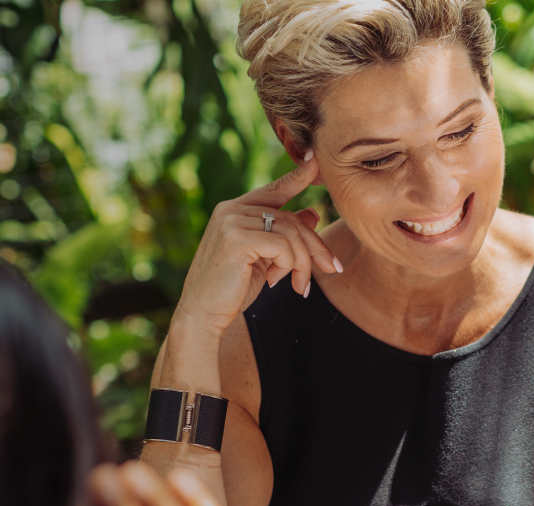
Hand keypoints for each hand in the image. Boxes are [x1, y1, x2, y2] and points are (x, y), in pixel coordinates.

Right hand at [174, 153, 338, 338]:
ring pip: (291, 233)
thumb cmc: (231, 289)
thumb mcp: (263, 258)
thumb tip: (312, 212)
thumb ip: (283, 234)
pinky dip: (291, 267)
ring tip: (300, 286)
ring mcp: (232, 222)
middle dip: (315, 246)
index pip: (273, 189)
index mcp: (233, 210)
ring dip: (304, 263)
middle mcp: (230, 210)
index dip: (297, 176)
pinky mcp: (237, 240)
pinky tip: (279, 283)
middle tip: (332, 268)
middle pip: (291, 218)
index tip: (316, 161)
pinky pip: (284, 247)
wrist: (202, 315)